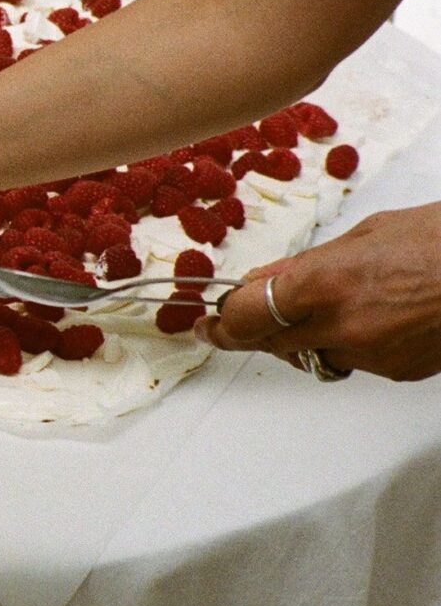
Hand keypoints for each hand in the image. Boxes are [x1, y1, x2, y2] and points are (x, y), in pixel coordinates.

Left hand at [202, 203, 440, 379]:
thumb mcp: (368, 233)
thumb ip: (308, 263)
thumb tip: (263, 280)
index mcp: (326, 284)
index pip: (246, 318)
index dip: (221, 322)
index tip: (207, 322)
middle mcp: (342, 328)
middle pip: (270, 344)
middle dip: (257, 330)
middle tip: (250, 314)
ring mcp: (372, 356)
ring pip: (315, 354)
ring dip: (312, 333)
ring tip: (350, 297)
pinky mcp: (398, 373)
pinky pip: (356, 360)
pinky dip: (356, 341)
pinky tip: (385, 312)